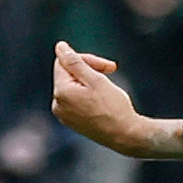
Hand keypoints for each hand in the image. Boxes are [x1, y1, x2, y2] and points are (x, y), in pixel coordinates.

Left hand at [50, 41, 182, 158]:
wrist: (125, 136)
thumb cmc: (113, 107)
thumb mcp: (95, 79)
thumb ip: (74, 62)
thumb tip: (60, 46)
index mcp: (60, 92)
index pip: (64, 62)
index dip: (86, 59)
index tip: (108, 66)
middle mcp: (57, 104)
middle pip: (68, 74)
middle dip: (89, 70)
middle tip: (112, 71)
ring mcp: (63, 115)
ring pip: (73, 87)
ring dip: (90, 82)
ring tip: (108, 89)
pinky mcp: (71, 122)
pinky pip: (75, 101)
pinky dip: (88, 96)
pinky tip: (103, 102)